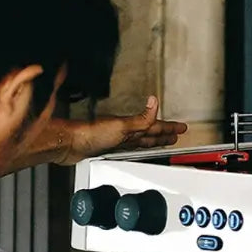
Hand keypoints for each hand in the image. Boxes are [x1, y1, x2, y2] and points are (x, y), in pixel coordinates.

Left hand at [50, 96, 186, 165]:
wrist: (70, 144)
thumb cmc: (91, 134)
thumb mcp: (121, 126)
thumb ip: (140, 118)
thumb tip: (154, 101)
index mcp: (130, 126)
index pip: (155, 127)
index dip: (168, 128)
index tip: (181, 127)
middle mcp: (125, 132)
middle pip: (149, 133)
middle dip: (164, 134)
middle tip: (176, 134)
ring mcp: (117, 140)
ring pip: (141, 141)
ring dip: (153, 140)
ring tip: (163, 141)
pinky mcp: (108, 149)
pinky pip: (130, 148)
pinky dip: (138, 148)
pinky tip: (137, 149)